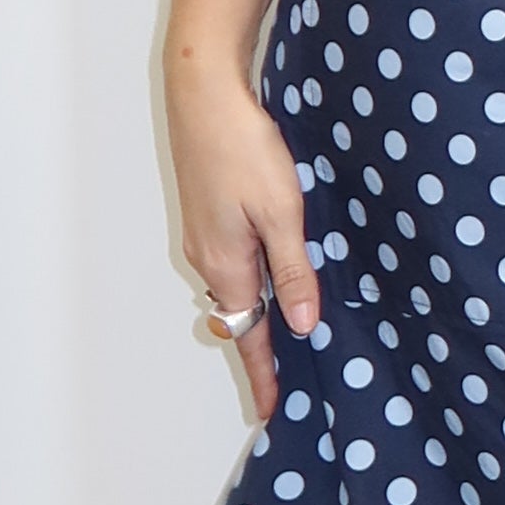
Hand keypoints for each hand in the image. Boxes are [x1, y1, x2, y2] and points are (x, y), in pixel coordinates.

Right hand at [168, 52, 320, 424]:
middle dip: (263, 347)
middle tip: (289, 376)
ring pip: (237, 285)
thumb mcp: (282, 212)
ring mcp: (205, 234)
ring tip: (290, 329)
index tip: (270, 411)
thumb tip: (301, 323)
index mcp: (228, 266)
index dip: (263, 375)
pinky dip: (253, 276)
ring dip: (261, 308)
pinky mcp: (208, 211)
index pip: (249, 336)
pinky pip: (233, 259)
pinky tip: (275, 268)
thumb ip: (293, 269)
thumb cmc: (242, 147)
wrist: (203, 94)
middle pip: (240, 315)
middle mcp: (209, 257)